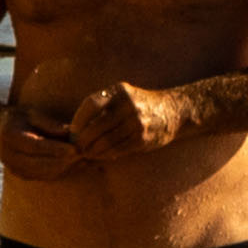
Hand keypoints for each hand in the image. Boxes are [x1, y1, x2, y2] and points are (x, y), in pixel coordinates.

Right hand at [0, 105, 90, 182]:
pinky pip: (45, 177)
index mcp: (10, 137)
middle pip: (41, 164)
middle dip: (65, 162)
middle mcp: (8, 156)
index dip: (56, 149)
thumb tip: (71, 132)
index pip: (35, 146)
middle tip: (85, 156)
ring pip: (45, 173)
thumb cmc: (19, 117)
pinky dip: (62, 172)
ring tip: (85, 161)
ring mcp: (13, 169)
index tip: (75, 149)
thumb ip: (50, 123)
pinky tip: (77, 166)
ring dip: (66, 169)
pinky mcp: (21, 176)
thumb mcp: (32, 113)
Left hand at [68, 77, 185, 157]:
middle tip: (77, 146)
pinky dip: (105, 154)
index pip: (91, 104)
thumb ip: (103, 108)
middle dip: (83, 139)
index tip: (73, 131)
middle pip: (96, 125)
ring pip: (106, 140)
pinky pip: (117, 149)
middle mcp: (128, 104)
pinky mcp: (142, 137)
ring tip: (86, 153)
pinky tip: (99, 156)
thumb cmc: (140, 106)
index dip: (78, 120)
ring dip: (92, 150)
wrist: (174, 111)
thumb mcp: (123, 97)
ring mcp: (136, 121)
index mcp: (120, 91)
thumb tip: (74, 129)